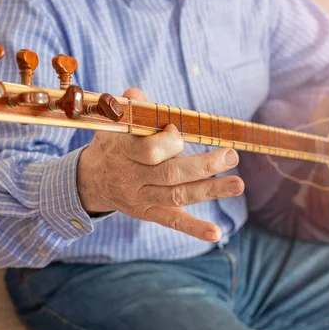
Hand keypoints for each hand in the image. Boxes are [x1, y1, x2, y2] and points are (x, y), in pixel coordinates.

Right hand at [77, 88, 243, 241]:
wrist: (91, 180)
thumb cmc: (111, 145)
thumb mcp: (113, 124)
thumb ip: (129, 108)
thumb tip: (138, 95)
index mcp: (124, 152)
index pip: (150, 151)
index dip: (170, 142)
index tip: (178, 131)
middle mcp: (134, 178)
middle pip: (171, 174)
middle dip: (203, 166)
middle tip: (231, 156)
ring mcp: (142, 199)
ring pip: (178, 196)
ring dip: (210, 191)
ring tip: (237, 184)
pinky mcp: (150, 213)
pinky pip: (173, 222)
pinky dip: (194, 229)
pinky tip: (215, 234)